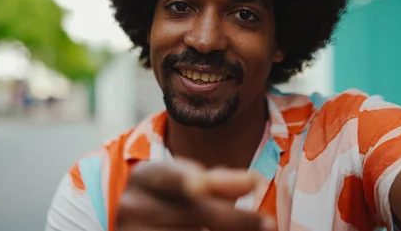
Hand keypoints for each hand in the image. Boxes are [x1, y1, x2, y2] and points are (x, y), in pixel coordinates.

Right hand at [116, 158, 275, 230]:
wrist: (139, 225)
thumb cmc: (170, 201)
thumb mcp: (186, 184)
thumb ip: (217, 182)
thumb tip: (253, 180)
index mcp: (144, 176)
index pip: (169, 175)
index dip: (186, 178)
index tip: (202, 186)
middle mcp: (132, 206)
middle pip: (193, 211)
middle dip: (235, 218)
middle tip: (268, 223)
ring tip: (250, 229)